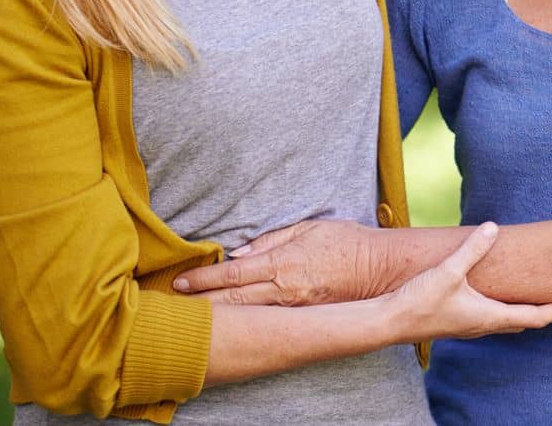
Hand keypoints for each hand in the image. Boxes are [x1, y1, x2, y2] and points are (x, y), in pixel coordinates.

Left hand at [174, 219, 388, 305]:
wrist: (381, 269)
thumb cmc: (347, 242)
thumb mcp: (310, 227)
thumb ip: (273, 238)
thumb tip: (240, 253)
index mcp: (283, 262)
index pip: (233, 273)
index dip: (204, 277)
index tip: (180, 281)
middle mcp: (284, 290)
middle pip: (231, 299)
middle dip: (199, 302)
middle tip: (170, 306)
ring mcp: (292, 309)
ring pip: (245, 315)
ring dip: (217, 315)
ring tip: (190, 317)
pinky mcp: (301, 319)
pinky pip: (266, 321)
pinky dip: (244, 322)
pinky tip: (227, 324)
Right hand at [386, 224, 551, 342]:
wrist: (388, 322)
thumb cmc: (419, 301)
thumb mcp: (449, 271)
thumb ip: (472, 249)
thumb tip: (493, 227)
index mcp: (490, 317)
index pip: (536, 316)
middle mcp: (485, 325)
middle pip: (527, 321)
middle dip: (551, 312)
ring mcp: (472, 325)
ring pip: (510, 320)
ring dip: (530, 311)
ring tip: (545, 299)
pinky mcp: (460, 321)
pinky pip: (494, 316)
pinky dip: (510, 309)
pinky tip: (505, 297)